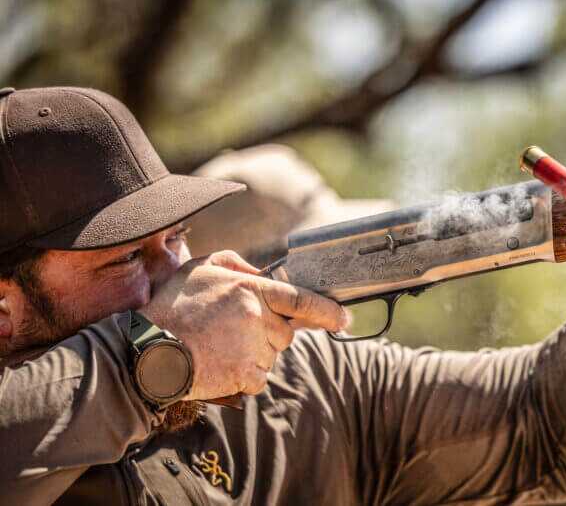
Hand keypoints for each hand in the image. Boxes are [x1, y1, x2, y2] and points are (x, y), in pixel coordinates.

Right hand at [139, 250, 347, 400]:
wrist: (144, 350)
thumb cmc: (171, 307)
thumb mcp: (201, 268)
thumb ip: (237, 264)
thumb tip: (264, 272)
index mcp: (250, 288)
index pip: (302, 299)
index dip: (328, 311)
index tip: (345, 318)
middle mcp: (257, 316)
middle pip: (285, 333)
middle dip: (268, 334)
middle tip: (232, 332)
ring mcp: (252, 348)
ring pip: (272, 355)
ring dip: (254, 354)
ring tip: (219, 347)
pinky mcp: (244, 375)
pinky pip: (258, 378)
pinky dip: (244, 376)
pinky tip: (218, 364)